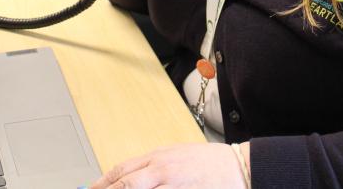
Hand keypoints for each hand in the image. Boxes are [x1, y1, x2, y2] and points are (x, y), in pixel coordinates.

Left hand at [90, 143, 246, 188]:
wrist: (239, 168)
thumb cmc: (210, 163)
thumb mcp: (177, 156)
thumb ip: (153, 166)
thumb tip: (130, 176)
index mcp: (159, 157)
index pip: (122, 170)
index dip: (103, 183)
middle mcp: (162, 171)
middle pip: (125, 184)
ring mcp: (172, 186)